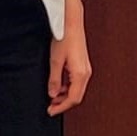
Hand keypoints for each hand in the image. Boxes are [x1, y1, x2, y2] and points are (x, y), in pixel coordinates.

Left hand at [48, 0, 91, 115]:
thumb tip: (53, 94)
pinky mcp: (83, 65)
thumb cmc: (65, 39)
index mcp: (80, 74)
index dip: (61, 107)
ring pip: (78, 90)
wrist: (72, 24)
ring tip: (53, 97)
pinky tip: (59, 86)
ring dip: (66, 96)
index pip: (73, 99)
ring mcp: (86, 69)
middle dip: (63, 103)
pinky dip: (68, 87)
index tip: (51, 111)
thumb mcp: (55, 61)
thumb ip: (54, 80)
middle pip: (77, 96)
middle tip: (50, 107)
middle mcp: (86, 73)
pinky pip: (77, 82)